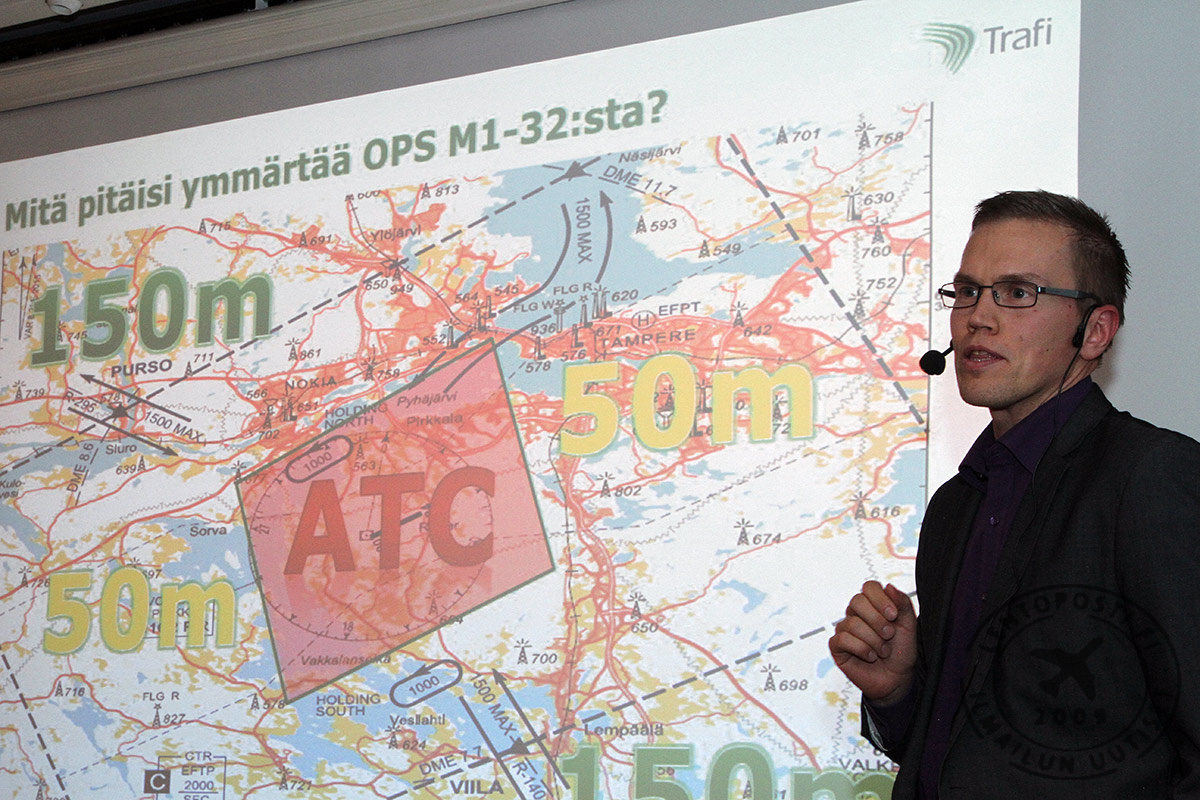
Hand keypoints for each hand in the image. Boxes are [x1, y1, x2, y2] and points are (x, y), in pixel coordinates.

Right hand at [828, 581, 916, 704]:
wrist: (897, 679)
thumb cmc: (902, 652)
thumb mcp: (909, 625)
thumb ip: (902, 603)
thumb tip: (889, 586)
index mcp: (873, 605)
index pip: (869, 587)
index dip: (880, 599)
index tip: (893, 615)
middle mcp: (856, 614)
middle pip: (857, 601)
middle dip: (877, 620)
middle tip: (889, 635)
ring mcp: (845, 629)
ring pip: (852, 623)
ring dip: (873, 640)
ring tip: (882, 651)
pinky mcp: (837, 646)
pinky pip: (842, 639)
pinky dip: (861, 649)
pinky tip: (870, 657)